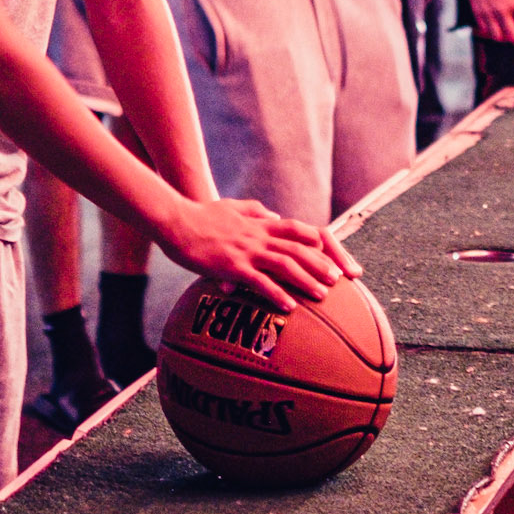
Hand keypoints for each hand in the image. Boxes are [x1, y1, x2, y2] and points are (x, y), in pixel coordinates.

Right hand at [161, 196, 359, 311]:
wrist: (175, 220)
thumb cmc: (201, 215)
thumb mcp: (231, 206)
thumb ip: (254, 210)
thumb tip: (272, 215)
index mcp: (259, 223)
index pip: (296, 229)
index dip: (316, 241)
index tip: (331, 253)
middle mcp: (257, 235)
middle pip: (297, 249)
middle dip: (320, 264)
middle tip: (338, 279)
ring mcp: (246, 250)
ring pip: (285, 265)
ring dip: (306, 280)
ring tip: (323, 294)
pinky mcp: (231, 266)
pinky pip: (259, 282)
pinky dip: (276, 294)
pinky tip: (289, 307)